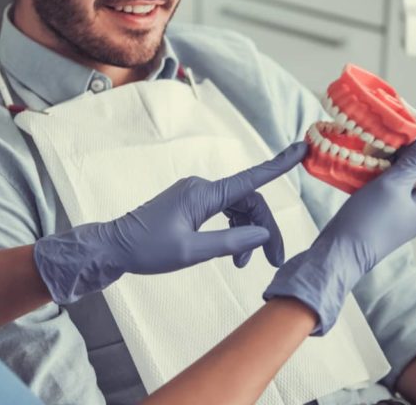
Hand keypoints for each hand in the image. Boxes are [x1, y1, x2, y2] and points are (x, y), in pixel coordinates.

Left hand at [35, 142, 306, 303]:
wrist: (114, 247)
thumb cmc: (148, 250)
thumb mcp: (191, 251)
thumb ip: (230, 242)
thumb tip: (262, 233)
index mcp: (202, 194)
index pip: (249, 179)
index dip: (277, 165)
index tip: (300, 149)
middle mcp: (201, 188)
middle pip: (247, 201)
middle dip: (264, 228)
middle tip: (273, 261)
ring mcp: (195, 195)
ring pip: (236, 208)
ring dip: (247, 234)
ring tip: (244, 266)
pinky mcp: (189, 204)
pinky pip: (221, 212)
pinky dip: (232, 231)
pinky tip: (232, 254)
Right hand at [265, 120, 415, 333]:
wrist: (340, 252)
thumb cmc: (369, 220)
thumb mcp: (395, 184)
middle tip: (413, 119)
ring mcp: (401, 210)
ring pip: (409, 175)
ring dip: (404, 154)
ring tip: (394, 132)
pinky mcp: (384, 211)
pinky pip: (393, 183)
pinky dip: (388, 166)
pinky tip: (376, 154)